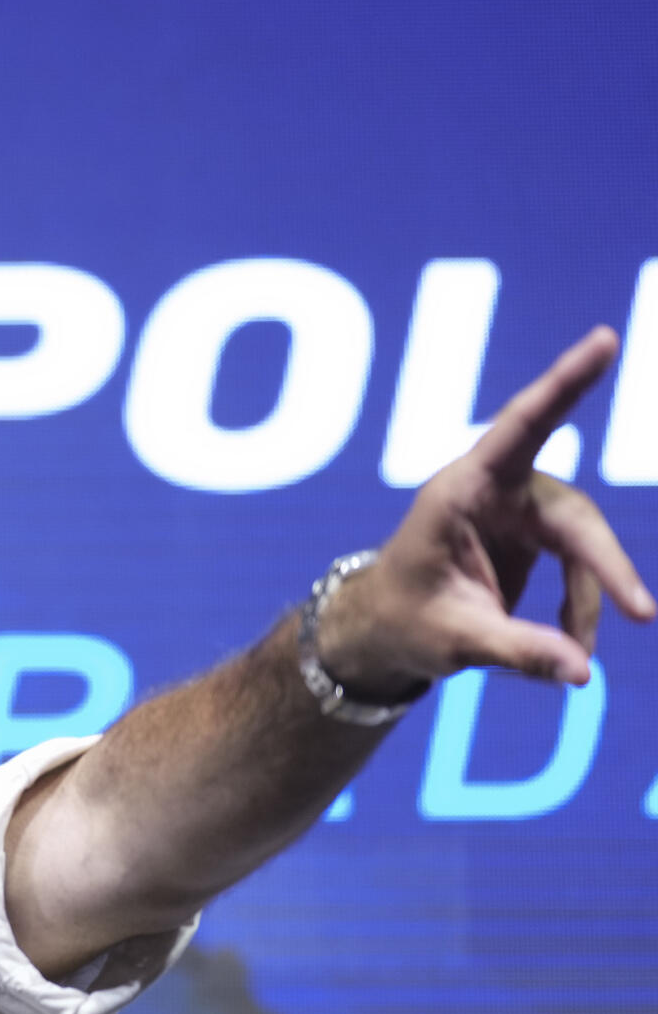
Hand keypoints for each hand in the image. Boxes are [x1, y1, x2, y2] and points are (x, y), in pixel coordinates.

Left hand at [321, 327, 654, 693]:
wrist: (382, 632)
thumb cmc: (402, 624)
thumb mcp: (454, 642)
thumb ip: (517, 652)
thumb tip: (583, 672)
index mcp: (460, 491)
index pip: (520, 427)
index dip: (564, 382)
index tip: (604, 341)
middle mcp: (494, 489)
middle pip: (574, 517)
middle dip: (605, 568)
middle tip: (641, 614)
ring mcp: (518, 508)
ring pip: (582, 546)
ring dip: (590, 600)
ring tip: (578, 654)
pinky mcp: (534, 533)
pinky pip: (577, 565)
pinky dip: (580, 607)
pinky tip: (572, 648)